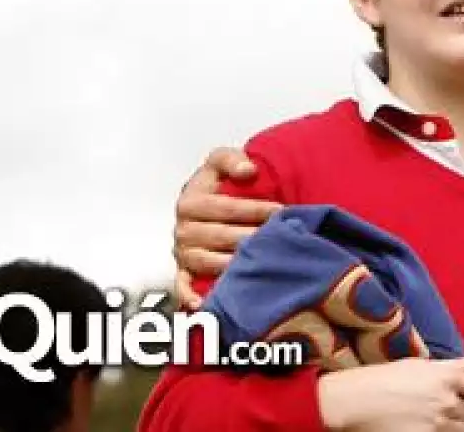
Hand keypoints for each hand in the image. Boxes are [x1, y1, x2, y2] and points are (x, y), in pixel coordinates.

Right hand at [171, 146, 281, 307]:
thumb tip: (248, 171)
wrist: (207, 201)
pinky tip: (205, 303)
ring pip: (209, 262)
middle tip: (279, 238)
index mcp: (189, 201)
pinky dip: (191, 296)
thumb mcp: (220, 161)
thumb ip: (231, 159)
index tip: (280, 210)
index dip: (254, 208)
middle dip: (252, 236)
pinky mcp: (183, 272)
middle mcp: (183, 229)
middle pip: (221, 236)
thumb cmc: (217, 183)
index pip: (225, 207)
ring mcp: (183, 253)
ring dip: (235, 264)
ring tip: (262, 262)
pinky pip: (183, 287)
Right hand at [317, 348, 463, 431]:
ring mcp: (437, 423)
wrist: (356, 400)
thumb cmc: (388, 378)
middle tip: (441, 409)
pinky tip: (424, 428)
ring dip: (452, 428)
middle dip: (461, 412)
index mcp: (450, 377)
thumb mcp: (424, 365)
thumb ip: (458, 364)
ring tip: (431, 421)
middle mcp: (447, 400)